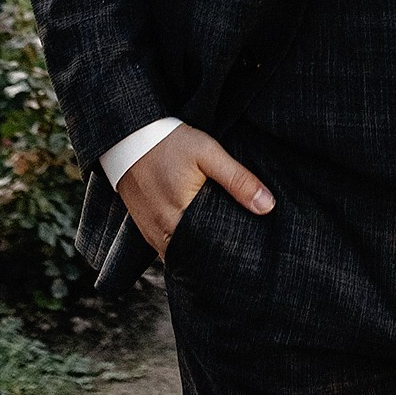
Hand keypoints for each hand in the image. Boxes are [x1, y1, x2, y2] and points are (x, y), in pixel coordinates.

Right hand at [118, 125, 273, 258]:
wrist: (128, 137)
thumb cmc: (170, 143)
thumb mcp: (208, 153)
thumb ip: (237, 179)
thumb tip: (267, 206)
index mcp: (181, 216)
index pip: (214, 250)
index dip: (234, 252)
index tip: (252, 252)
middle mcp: (163, 232)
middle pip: (199, 257)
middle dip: (220, 257)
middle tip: (244, 255)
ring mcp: (152, 234)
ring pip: (183, 257)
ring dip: (201, 254)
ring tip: (224, 249)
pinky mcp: (146, 231)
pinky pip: (169, 251)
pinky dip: (185, 249)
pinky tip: (200, 241)